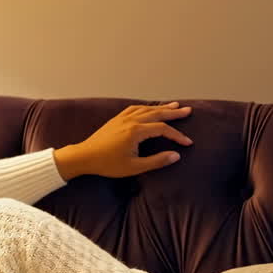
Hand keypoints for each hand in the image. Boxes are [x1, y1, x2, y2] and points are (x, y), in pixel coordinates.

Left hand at [54, 102, 192, 179]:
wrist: (85, 156)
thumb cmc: (108, 164)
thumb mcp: (134, 167)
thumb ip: (156, 161)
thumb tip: (175, 156)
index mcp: (136, 131)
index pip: (163, 129)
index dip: (177, 135)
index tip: (187, 143)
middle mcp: (131, 121)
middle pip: (157, 113)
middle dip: (174, 113)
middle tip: (188, 110)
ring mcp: (123, 118)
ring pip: (147, 109)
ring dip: (162, 107)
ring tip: (174, 105)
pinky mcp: (116, 119)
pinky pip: (135, 108)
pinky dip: (146, 107)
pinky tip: (150, 108)